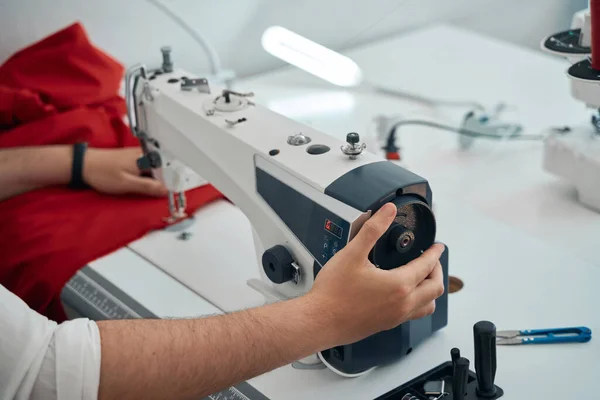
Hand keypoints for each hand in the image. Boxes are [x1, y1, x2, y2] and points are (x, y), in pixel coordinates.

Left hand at [83, 148, 167, 196]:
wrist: (83, 164)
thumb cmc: (102, 173)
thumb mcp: (126, 184)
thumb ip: (148, 186)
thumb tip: (166, 191)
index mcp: (145, 158)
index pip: (169, 170)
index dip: (174, 182)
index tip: (176, 194)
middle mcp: (144, 154)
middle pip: (165, 168)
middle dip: (169, 180)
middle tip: (170, 194)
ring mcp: (139, 155)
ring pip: (157, 168)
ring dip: (160, 179)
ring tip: (160, 190)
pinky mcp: (134, 158)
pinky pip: (149, 167)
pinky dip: (152, 176)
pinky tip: (148, 184)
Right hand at [307, 203, 444, 345]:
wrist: (320, 321)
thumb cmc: (333, 292)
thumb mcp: (352, 253)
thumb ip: (373, 229)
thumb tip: (388, 211)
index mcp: (399, 285)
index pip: (427, 267)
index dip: (435, 254)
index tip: (438, 247)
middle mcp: (402, 304)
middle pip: (435, 288)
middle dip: (437, 271)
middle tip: (431, 260)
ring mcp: (396, 317)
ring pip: (428, 305)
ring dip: (430, 290)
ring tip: (423, 278)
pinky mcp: (387, 325)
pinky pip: (414, 314)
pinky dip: (418, 302)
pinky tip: (404, 294)